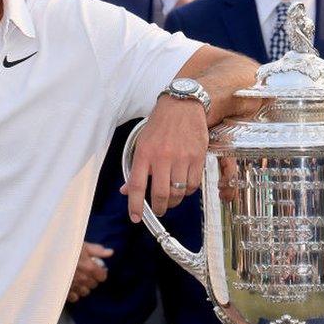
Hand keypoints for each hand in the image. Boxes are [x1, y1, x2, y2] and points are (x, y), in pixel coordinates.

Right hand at [67, 243, 112, 302]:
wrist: (44, 254)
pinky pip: (74, 297)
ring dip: (83, 286)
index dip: (100, 272)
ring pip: (85, 292)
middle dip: (91, 279)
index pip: (102, 277)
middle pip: (94, 285)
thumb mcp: (81, 244)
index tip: (95, 268)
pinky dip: (74, 292)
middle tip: (85, 271)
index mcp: (89, 267)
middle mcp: (83, 279)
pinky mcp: (64, 291)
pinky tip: (70, 285)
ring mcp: (73, 286)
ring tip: (77, 278)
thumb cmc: (63, 246)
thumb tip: (110, 252)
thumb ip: (97, 250)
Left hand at [121, 97, 207, 221]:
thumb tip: (125, 191)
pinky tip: (184, 187)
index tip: (135, 217)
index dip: (135, 205)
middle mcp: (162, 156)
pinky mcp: (197, 157)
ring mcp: (181, 157)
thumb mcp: (141, 143)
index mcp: (144, 153)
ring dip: (174, 201)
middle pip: (160, 194)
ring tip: (172, 199)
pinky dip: (188, 191)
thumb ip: (135, 168)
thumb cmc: (160, 125)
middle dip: (159, 208)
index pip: (136, 185)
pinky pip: (193, 184)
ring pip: (178, 192)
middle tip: (159, 210)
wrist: (182, 105)